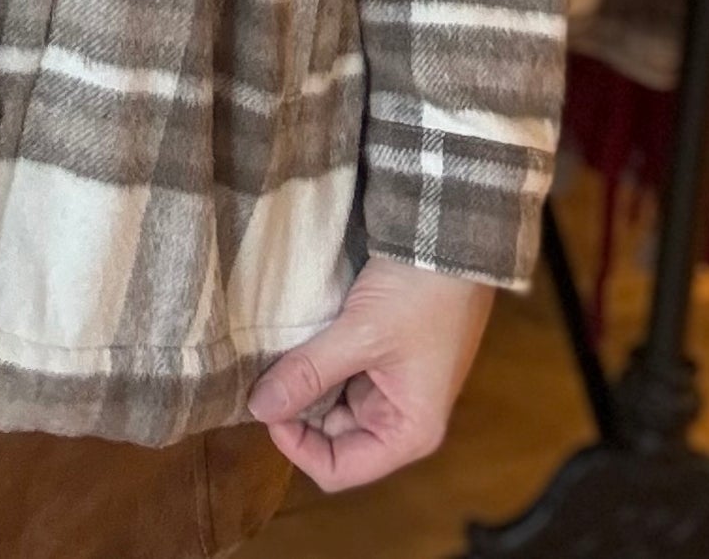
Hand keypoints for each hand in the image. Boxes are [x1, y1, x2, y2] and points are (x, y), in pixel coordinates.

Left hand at [245, 256, 493, 493]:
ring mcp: (390, 387)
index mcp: (408, 432)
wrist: (450, 238)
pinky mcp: (381, 357)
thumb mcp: (361, 334)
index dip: (297, 446)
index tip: (268, 403)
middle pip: (331, 437)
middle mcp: (399, 418)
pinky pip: (338, 374)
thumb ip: (310, 372)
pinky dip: (316, 362)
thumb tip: (258, 407)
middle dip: (297, 411)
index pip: (338, 469)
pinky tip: (295, 342)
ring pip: (330, 404)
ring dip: (304, 383)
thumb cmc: (420, 295)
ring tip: (275, 356)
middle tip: (263, 375)